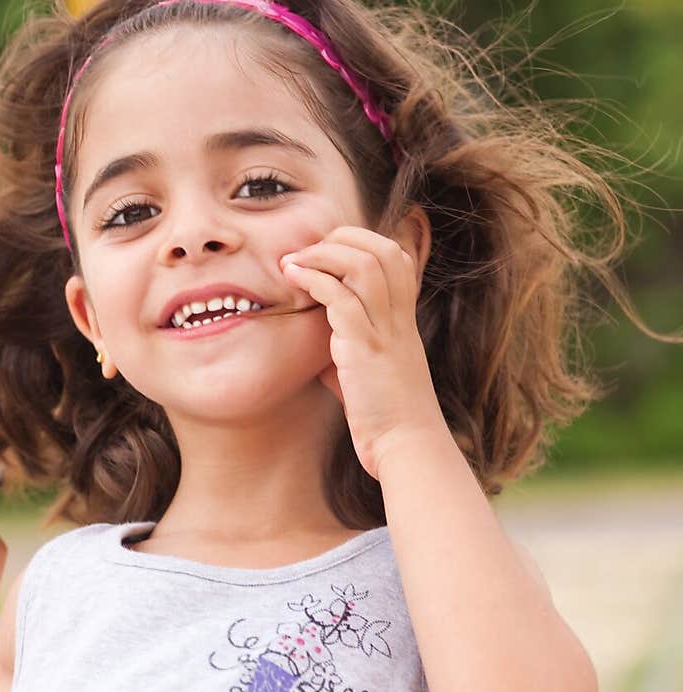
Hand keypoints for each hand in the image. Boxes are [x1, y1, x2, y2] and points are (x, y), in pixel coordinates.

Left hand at [280, 226, 447, 478]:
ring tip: (294, 261)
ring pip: (363, 265)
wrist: (406, 445)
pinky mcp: (365, 349)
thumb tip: (323, 355)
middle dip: (340, 238)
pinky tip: (292, 278)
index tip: (325, 254)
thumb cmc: (386, 418)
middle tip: (305, 252)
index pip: (394, 258)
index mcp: (404, 320)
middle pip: (381, 249)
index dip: (361, 243)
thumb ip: (348, 357)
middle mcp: (399, 318)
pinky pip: (341, 297)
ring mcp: (385, 331)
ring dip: (324, 254)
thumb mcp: (368, 378)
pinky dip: (314, 279)